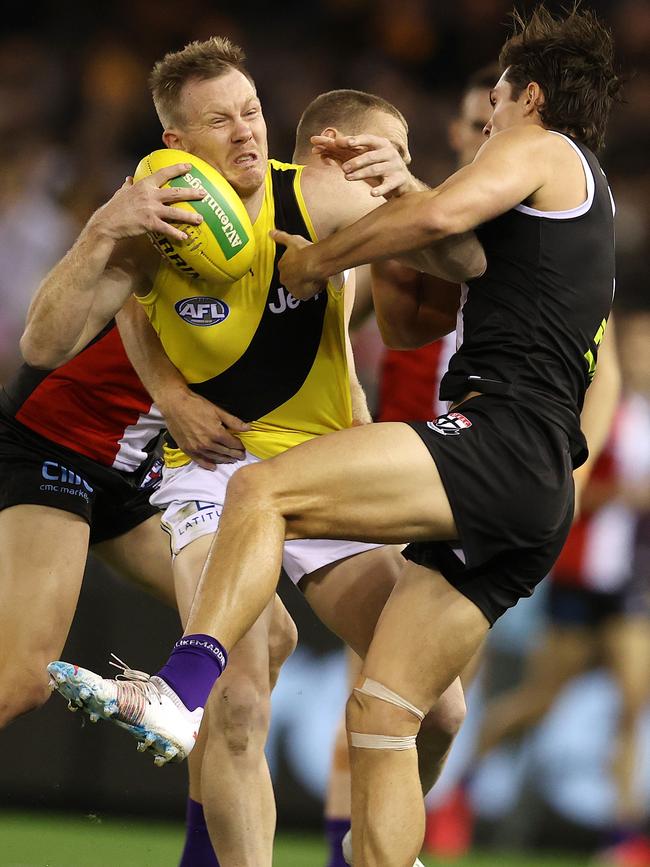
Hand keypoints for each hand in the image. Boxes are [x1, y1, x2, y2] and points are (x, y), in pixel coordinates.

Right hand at [89, 164, 205, 243]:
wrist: (107, 223)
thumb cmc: (114, 208)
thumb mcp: (121, 192)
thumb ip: (127, 185)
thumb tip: (128, 178)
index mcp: (144, 185)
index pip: (163, 173)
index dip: (177, 169)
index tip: (189, 166)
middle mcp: (150, 195)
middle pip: (175, 192)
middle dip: (191, 192)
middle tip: (204, 193)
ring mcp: (150, 209)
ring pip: (175, 212)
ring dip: (189, 216)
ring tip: (200, 219)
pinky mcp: (149, 223)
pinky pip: (167, 229)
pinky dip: (176, 233)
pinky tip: (185, 238)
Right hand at [161, 389, 250, 469]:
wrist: (174, 404)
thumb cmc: (196, 405)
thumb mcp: (218, 411)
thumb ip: (233, 421)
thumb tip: (248, 428)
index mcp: (216, 433)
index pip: (233, 444)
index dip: (240, 447)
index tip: (243, 448)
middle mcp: (207, 444)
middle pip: (225, 452)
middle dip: (235, 455)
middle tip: (241, 457)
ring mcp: (196, 448)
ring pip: (214, 458)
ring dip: (224, 460)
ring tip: (231, 460)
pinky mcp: (187, 449)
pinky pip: (199, 460)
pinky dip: (207, 464)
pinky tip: (213, 467)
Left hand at [270, 230, 326, 299]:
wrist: (314, 263)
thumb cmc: (303, 251)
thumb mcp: (292, 240)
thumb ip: (281, 237)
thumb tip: (271, 232)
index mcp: (282, 266)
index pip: (288, 268)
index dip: (297, 266)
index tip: (303, 263)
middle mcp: (285, 279)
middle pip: (292, 279)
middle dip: (299, 276)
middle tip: (309, 271)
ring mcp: (292, 288)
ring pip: (298, 287)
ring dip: (305, 284)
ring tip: (314, 277)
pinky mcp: (301, 296)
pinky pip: (305, 295)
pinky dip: (310, 291)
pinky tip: (316, 284)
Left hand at [311, 133, 415, 198]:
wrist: (402, 183)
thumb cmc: (377, 169)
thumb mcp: (362, 159)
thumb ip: (342, 153)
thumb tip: (316, 147)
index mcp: (381, 144)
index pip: (368, 139)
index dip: (355, 140)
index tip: (341, 142)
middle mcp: (390, 152)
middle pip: (371, 156)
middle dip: (356, 161)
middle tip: (343, 168)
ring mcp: (395, 166)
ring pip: (376, 169)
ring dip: (361, 174)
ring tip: (347, 178)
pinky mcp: (399, 181)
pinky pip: (388, 185)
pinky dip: (380, 190)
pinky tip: (372, 194)